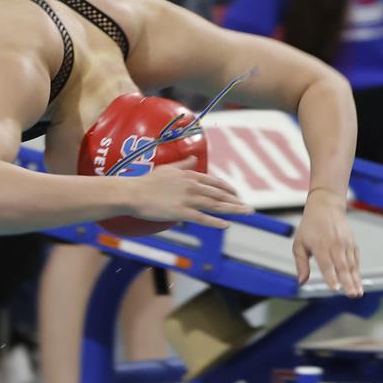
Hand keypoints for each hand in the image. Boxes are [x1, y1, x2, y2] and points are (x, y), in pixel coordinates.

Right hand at [122, 155, 249, 228]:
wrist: (133, 192)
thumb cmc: (147, 181)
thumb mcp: (167, 169)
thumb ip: (183, 164)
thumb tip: (193, 158)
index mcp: (189, 175)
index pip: (214, 182)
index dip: (227, 189)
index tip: (236, 194)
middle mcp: (192, 186)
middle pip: (219, 194)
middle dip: (236, 201)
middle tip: (249, 208)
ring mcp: (187, 199)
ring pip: (215, 205)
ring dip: (233, 209)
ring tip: (246, 213)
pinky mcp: (181, 212)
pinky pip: (202, 218)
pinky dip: (215, 222)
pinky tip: (226, 225)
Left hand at [293, 188, 360, 296]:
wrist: (326, 207)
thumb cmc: (310, 227)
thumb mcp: (299, 244)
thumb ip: (301, 264)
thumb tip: (301, 282)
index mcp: (320, 245)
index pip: (327, 264)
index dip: (331, 277)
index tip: (335, 289)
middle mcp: (335, 245)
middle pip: (342, 266)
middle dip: (347, 282)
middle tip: (351, 295)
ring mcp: (345, 244)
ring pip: (351, 265)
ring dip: (355, 280)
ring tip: (358, 293)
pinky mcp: (352, 243)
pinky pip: (356, 260)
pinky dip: (358, 271)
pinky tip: (359, 282)